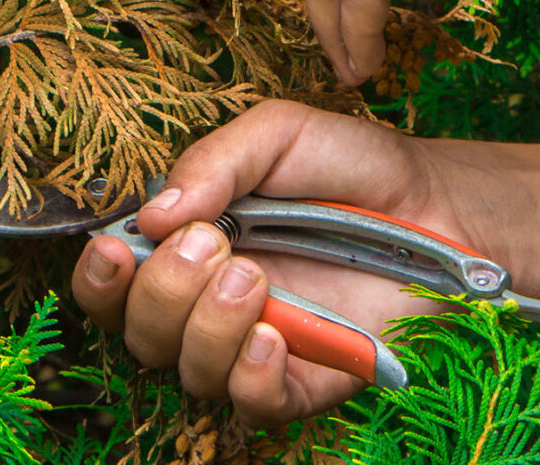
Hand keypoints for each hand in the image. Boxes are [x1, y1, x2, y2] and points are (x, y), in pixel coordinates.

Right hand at [70, 100, 488, 425]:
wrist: (439, 203)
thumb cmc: (351, 167)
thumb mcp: (279, 136)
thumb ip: (213, 163)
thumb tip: (151, 215)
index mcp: (186, 246)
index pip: (113, 284)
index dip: (99, 278)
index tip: (114, 248)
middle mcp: (208, 305)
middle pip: (141, 333)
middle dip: (162, 292)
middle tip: (212, 245)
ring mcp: (257, 346)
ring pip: (190, 371)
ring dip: (206, 328)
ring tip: (253, 278)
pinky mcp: (307, 379)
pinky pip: (254, 404)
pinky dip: (250, 377)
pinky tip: (272, 335)